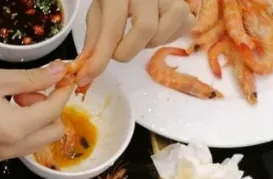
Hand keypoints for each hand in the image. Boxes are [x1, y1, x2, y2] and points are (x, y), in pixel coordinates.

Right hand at [0, 62, 73, 163]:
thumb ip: (31, 78)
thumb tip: (58, 73)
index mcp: (16, 129)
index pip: (54, 111)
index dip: (62, 91)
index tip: (61, 76)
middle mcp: (11, 149)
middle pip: (52, 133)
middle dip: (49, 110)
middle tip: (27, 91)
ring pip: (35, 141)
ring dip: (33, 120)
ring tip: (10, 100)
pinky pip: (16, 146)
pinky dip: (18, 130)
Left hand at [76, 0, 194, 85]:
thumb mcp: (99, 10)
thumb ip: (94, 38)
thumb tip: (86, 69)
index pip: (112, 27)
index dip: (101, 57)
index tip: (89, 76)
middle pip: (146, 28)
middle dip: (128, 50)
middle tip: (118, 52)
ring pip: (169, 26)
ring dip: (151, 43)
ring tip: (139, 39)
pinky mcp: (184, 0)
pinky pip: (186, 24)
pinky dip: (170, 36)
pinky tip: (157, 32)